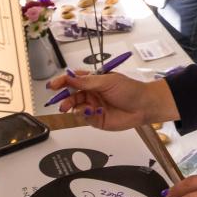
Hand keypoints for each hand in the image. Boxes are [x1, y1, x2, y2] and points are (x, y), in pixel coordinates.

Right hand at [46, 70, 179, 129]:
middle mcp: (91, 93)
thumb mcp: (107, 81)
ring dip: (72, 106)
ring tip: (71, 107)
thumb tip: (69, 77)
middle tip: (60, 101)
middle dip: (64, 97)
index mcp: (93, 80)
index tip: (53, 85)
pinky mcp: (96, 119)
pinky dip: (85, 114)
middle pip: (71, 95)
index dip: (62, 81)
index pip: (73, 80)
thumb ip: (87, 82)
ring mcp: (93, 106)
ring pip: (75, 107)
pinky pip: (84, 117)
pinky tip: (92, 111)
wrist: (144, 106)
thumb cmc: (130, 89)